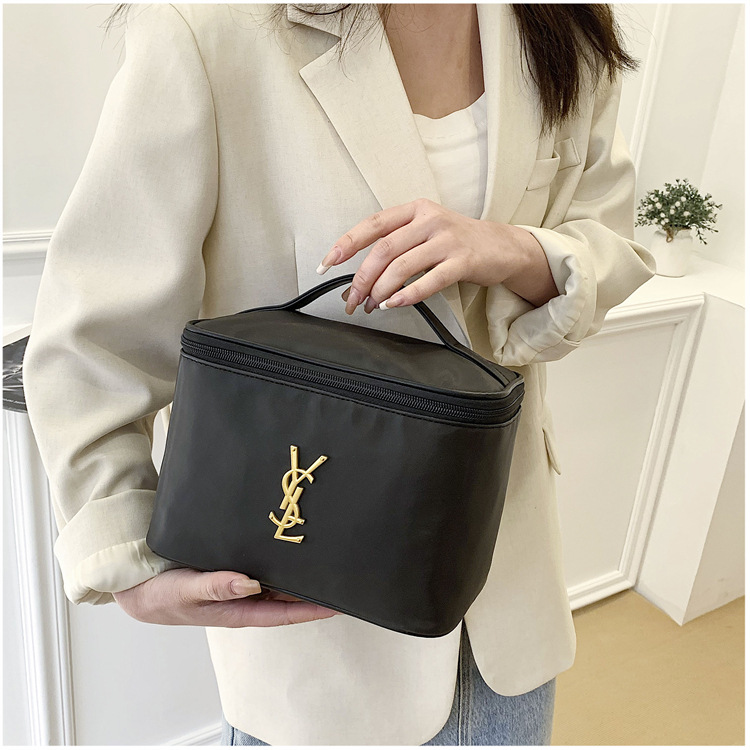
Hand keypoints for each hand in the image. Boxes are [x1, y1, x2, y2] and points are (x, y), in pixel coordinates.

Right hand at [112, 568, 339, 627]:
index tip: (339, 602)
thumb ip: (216, 586)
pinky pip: (263, 566)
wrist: (140, 585)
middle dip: (313, 587)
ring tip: (324, 556)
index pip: (284, 612)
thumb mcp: (187, 591)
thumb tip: (250, 584)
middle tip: (341, 572)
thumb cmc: (162, 596)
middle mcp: (245, 598)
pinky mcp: (233, 570)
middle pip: (287, 596)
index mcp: (238, 610)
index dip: (313, 608)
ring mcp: (240, 585)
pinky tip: (289, 546)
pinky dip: (278, 560)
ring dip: (298, 572)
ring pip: (278, 581)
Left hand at [315, 198, 546, 313]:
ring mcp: (447, 239)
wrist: (502, 246)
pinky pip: (429, 280)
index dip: (346, 244)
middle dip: (361, 279)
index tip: (326, 263)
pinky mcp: (463, 261)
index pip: (372, 225)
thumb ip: (397, 244)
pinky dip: (407, 295)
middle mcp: (429, 220)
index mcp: (414, 210)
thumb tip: (361, 276)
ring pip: (401, 266)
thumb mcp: (425, 230)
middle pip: (383, 250)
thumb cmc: (457, 242)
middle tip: (352, 301)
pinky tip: (394, 305)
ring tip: (372, 306)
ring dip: (380, 291)